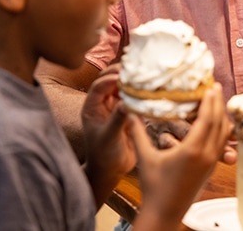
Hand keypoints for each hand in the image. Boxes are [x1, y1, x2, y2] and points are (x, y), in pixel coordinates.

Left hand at [81, 67, 135, 194]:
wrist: (111, 171)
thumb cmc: (103, 156)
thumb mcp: (109, 137)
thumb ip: (117, 120)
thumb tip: (127, 103)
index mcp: (92, 107)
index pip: (99, 86)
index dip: (109, 79)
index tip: (122, 77)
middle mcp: (104, 104)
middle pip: (110, 81)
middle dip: (121, 74)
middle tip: (134, 71)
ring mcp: (116, 108)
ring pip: (123, 88)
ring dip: (132, 82)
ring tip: (144, 77)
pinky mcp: (128, 114)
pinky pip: (134, 99)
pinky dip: (141, 94)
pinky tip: (150, 91)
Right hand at [130, 83, 232, 227]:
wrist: (164, 214)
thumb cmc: (153, 187)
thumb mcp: (144, 157)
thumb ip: (137, 132)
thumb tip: (129, 110)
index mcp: (192, 150)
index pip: (207, 119)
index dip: (209, 101)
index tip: (210, 86)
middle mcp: (206, 155)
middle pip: (218, 123)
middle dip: (218, 102)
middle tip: (215, 85)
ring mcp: (210, 162)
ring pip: (222, 133)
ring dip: (221, 114)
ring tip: (216, 99)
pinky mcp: (210, 168)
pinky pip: (220, 142)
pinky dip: (220, 128)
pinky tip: (215, 121)